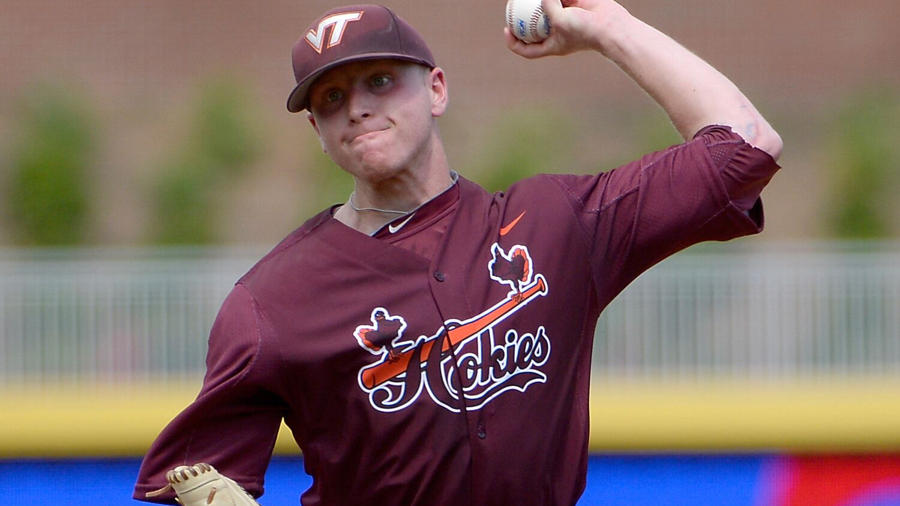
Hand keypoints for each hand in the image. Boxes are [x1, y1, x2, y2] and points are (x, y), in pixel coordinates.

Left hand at [504, 0, 629, 57]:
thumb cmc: (584, 30)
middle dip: (522, 18)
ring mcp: (564, 17)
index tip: (506, 30)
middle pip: (534, 27)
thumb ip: (547, 6)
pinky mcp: (573, 4)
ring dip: (537, 2)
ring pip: (546, 8)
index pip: (528, 49)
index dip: (514, 43)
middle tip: (512, 5)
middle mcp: (556, 32)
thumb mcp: (560, 21)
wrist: (609, 24)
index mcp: (552, 45)